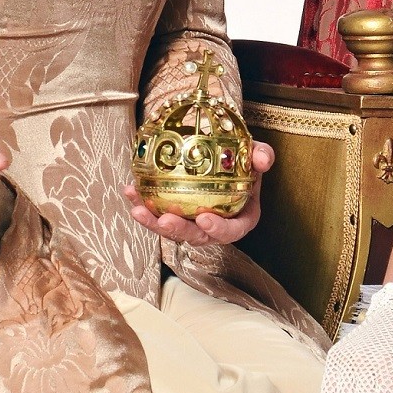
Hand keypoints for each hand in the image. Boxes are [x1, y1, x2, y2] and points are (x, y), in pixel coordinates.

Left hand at [128, 138, 272, 249]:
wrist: (223, 156)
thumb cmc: (243, 159)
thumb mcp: (256, 155)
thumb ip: (262, 156)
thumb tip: (262, 159)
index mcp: (239, 220)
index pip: (231, 231)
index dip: (218, 229)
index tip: (204, 219)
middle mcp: (214, 227)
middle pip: (196, 237)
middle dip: (178, 231)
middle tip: (164, 220)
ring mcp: (192, 223)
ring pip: (171, 229)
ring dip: (152, 222)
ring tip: (137, 208)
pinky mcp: (174, 214)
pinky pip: (156, 213)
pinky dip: (143, 203)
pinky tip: (130, 190)